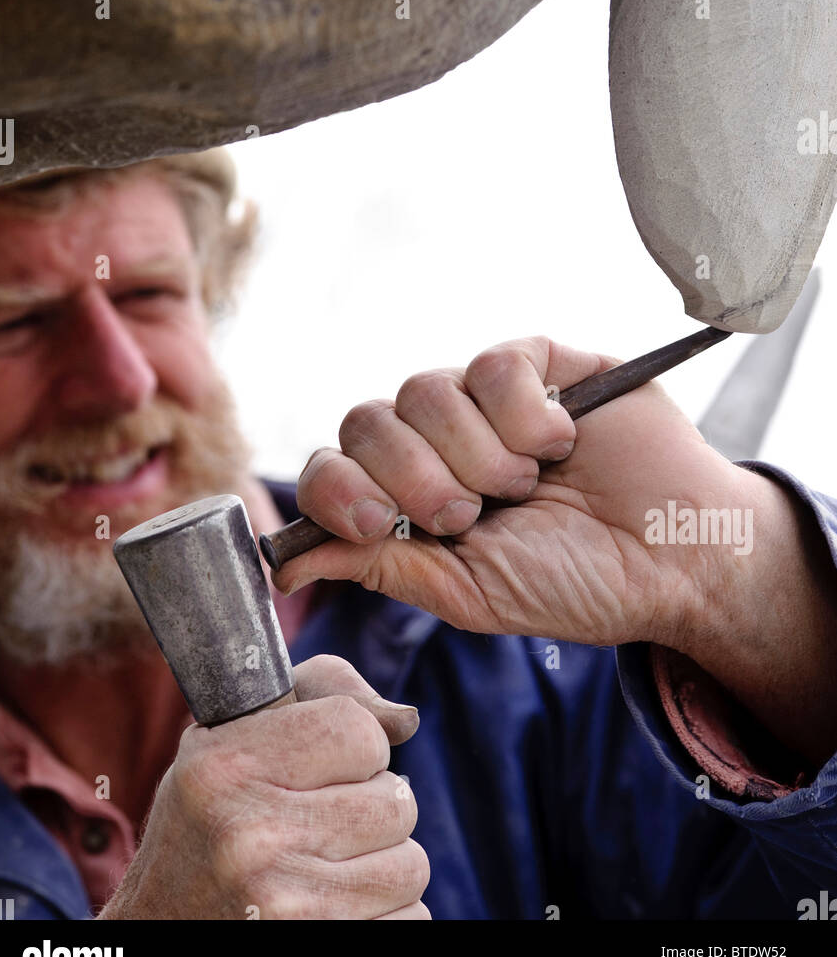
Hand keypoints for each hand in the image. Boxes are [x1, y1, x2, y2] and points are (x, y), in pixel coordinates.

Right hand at [98, 655, 429, 919]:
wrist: (160, 925)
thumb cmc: (210, 819)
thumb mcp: (234, 737)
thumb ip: (326, 695)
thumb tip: (405, 721)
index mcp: (228, 768)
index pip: (360, 730)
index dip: (358, 747)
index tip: (332, 766)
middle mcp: (251, 836)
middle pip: (397, 803)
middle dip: (373, 810)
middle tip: (330, 822)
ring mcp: (283, 905)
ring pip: (410, 867)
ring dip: (383, 865)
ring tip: (332, 865)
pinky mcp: (314, 950)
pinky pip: (411, 920)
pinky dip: (386, 914)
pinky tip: (338, 905)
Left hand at [275, 336, 752, 649]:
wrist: (673, 561)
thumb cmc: (575, 582)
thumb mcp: (468, 593)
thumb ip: (380, 567)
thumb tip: (284, 564)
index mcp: (411, 496)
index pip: (334, 467)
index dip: (338, 489)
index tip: (374, 523)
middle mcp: (438, 440)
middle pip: (367, 421)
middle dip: (415, 481)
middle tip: (471, 516)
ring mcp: (484, 398)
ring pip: (424, 390)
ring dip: (476, 456)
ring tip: (525, 486)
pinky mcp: (538, 362)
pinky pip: (492, 364)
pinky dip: (523, 415)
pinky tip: (561, 441)